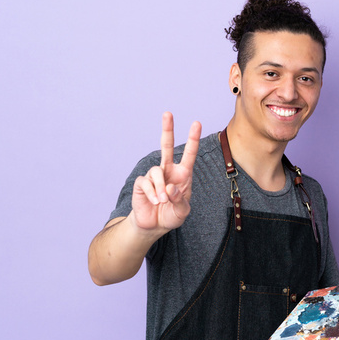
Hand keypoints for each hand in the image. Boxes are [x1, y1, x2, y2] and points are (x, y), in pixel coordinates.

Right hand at [130, 112, 201, 232]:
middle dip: (167, 129)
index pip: (189, 154)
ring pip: (156, 171)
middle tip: (168, 113)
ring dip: (160, 188)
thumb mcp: (182, 211)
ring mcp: (154, 176)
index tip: (197, 123)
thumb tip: (170, 188)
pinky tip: (155, 202)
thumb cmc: (171, 215)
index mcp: (182, 175)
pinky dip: (152, 194)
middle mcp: (168, 171)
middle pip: (166, 146)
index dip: (193, 139)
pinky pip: (146, 183)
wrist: (154, 226)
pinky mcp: (141, 183)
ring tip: (162, 201)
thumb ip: (179, 200)